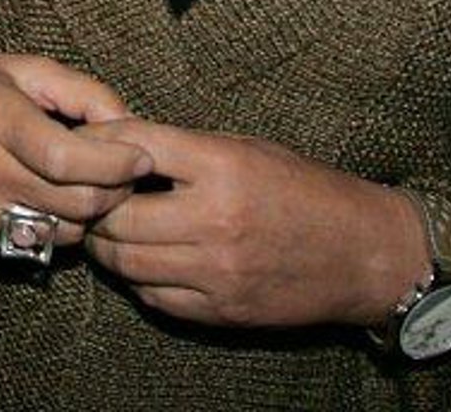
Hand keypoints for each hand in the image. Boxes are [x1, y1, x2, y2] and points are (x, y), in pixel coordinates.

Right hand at [0, 47, 150, 255]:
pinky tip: (49, 196)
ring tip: (85, 182)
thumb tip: (132, 127)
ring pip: (65, 232)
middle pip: (76, 202)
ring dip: (88, 212)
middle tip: (124, 171)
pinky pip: (38, 244)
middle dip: (114, 189)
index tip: (141, 156)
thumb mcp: (24, 68)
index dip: (114, 162)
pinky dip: (56, 225)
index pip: (67, 159)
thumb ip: (82, 92)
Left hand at [83, 120, 427, 328]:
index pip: (134, 148)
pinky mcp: (224, 310)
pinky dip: (138, 280)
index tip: (86, 144)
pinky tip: (140, 262)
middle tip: (87, 197)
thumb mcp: (245, 148)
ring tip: (106, 231)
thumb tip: (118, 142)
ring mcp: (219, 271)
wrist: (364, 252)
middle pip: (119, 217)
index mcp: (221, 167)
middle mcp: (215, 220)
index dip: (100, 144)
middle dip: (94, 206)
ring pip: (129, 263)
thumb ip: (183, 148)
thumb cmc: (303, 188)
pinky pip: (157, 298)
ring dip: (107, 247)